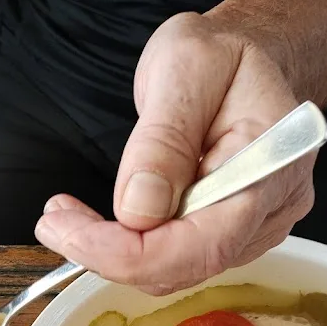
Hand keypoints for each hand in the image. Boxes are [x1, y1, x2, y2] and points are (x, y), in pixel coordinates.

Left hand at [34, 10, 315, 294]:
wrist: (249, 58)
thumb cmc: (222, 55)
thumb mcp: (185, 67)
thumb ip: (161, 142)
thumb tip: (138, 210)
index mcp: (271, 164)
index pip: (205, 242)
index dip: (133, 255)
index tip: (72, 234)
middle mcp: (272, 208)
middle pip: (187, 265)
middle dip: (111, 254)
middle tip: (55, 223)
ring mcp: (255, 227)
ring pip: (177, 270)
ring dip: (115, 253)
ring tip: (68, 217)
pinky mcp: (231, 234)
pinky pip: (176, 258)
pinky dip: (130, 247)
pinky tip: (101, 222)